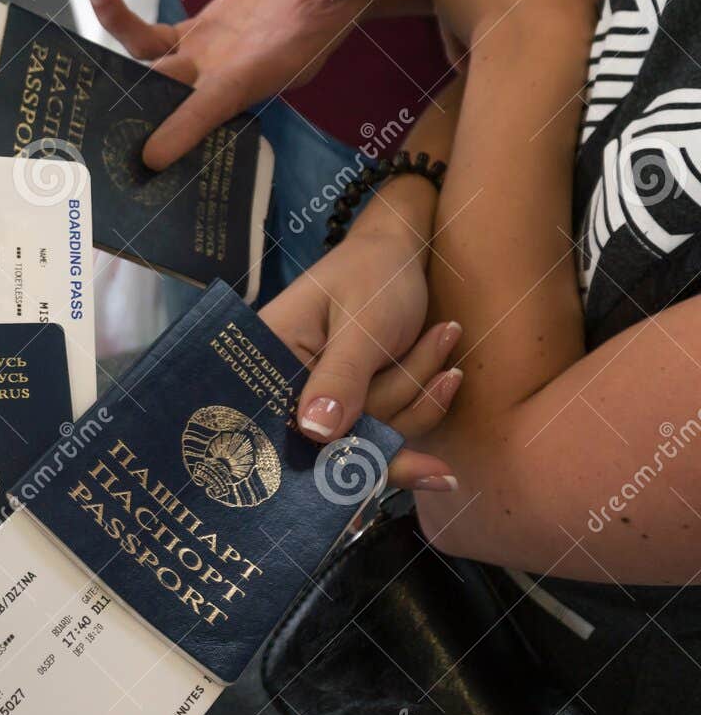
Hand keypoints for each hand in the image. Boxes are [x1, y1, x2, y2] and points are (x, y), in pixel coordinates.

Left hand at [86, 0, 390, 168]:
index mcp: (270, 67)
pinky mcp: (200, 34)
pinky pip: (152, 36)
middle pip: (171, 99)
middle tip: (81, 125)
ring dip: (117, 40)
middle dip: (131, 114)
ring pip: (152, 67)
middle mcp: (233, 72)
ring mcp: (212, 57)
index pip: (220, 105)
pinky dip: (122, 17)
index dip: (186, 129)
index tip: (152, 157)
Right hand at [260, 221, 461, 491]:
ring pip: (370, 432)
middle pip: (332, 434)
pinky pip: (388, 429)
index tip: (375, 458)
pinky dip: (423, 404)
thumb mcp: (363, 322)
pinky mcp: (352, 408)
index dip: (322, 447)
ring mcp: (320, 401)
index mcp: (266, 359)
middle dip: (394, 400)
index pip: (280, 421)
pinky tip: (449, 373)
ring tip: (444, 336)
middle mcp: (285, 387)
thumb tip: (317, 434)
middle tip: (445, 373)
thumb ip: (342, 377)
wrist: (399, 256)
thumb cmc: (373, 274)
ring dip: (416, 390)